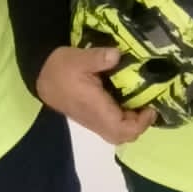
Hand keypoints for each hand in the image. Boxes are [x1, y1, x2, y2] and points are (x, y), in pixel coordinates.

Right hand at [37, 46, 157, 144]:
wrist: (42, 75)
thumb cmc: (60, 68)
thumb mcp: (78, 57)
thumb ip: (98, 58)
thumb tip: (117, 55)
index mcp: (94, 109)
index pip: (121, 129)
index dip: (140, 123)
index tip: (150, 106)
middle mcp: (95, 120)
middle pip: (123, 136)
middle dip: (140, 124)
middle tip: (149, 104)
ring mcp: (93, 120)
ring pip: (118, 133)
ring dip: (133, 122)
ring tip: (143, 101)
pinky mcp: (92, 116)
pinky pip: (112, 125)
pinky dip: (125, 117)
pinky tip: (130, 99)